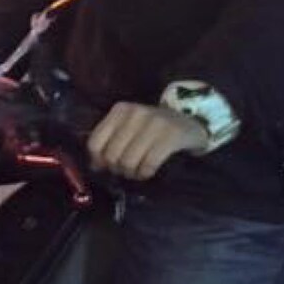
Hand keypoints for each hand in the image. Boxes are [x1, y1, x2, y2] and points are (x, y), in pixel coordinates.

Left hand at [88, 102, 207, 180]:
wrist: (189, 123)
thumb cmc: (152, 129)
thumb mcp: (129, 128)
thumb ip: (109, 142)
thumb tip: (94, 166)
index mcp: (120, 110)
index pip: (95, 142)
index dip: (98, 160)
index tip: (106, 166)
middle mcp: (135, 113)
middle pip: (111, 154)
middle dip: (116, 169)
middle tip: (126, 170)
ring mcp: (154, 123)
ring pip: (128, 161)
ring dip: (131, 173)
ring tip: (136, 171)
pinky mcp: (170, 136)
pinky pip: (148, 164)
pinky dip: (145, 173)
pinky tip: (147, 172)